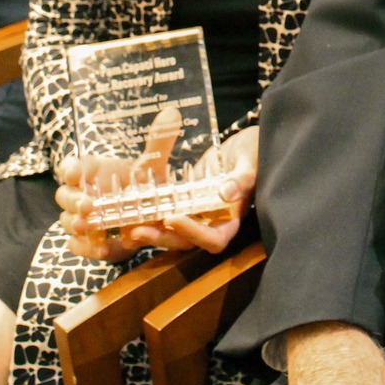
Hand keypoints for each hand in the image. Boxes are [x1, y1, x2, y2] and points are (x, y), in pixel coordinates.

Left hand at [55, 121, 257, 261]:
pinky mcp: (185, 201)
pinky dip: (150, 213)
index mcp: (231, 218)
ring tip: (128, 225)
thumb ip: (241, 178)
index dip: (193, 233)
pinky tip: (129, 208)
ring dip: (151, 230)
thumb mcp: (251, 161)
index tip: (173, 218)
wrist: (250, 143)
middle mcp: (212, 221)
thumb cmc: (256, 151)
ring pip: (173, 231)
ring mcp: (198, 213)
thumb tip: (226, 193)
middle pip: (187, 241)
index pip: (214, 239)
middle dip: (162, 238)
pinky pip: (167, 212)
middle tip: (137, 230)